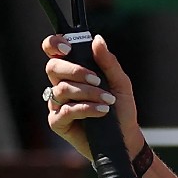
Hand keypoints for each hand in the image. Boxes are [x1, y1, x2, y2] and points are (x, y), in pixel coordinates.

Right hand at [42, 34, 142, 157]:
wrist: (124, 137)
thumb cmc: (120, 108)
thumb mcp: (120, 82)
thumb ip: (108, 62)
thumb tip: (97, 40)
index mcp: (73, 71)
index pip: (54, 51)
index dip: (54, 44)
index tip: (68, 46)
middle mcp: (61, 84)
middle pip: (53, 67)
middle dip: (76, 71)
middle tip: (97, 79)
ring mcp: (57, 103)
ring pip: (62, 89)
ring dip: (88, 93)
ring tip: (107, 100)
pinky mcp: (57, 122)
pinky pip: (65, 110)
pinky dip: (86, 108)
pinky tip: (101, 110)